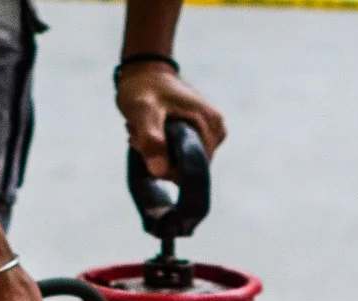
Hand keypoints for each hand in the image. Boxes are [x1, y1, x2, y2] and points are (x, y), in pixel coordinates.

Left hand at [116, 63, 225, 177]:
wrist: (144, 70)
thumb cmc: (144, 87)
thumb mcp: (142, 111)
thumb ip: (151, 140)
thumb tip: (160, 172)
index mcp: (212, 124)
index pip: (193, 167)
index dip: (166, 165)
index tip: (144, 143)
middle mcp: (217, 129)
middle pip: (188, 165)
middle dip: (160, 156)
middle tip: (140, 133)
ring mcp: (212, 132)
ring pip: (182, 161)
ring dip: (158, 151)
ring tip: (144, 129)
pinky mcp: (202, 134)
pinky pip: (181, 153)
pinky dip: (162, 147)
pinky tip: (152, 130)